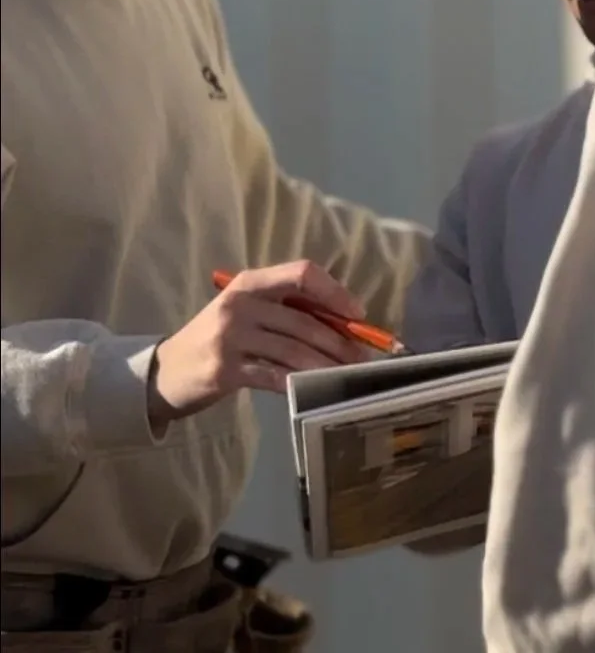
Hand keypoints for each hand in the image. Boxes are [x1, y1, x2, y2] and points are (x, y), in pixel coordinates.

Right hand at [148, 260, 373, 433]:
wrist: (163, 373)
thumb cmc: (215, 340)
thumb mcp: (244, 312)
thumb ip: (284, 310)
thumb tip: (343, 322)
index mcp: (248, 282)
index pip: (301, 273)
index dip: (334, 292)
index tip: (357, 314)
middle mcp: (240, 304)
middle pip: (303, 320)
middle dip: (339, 341)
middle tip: (363, 356)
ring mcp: (230, 337)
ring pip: (294, 350)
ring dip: (327, 364)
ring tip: (348, 374)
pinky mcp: (225, 370)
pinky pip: (275, 375)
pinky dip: (300, 381)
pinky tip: (316, 388)